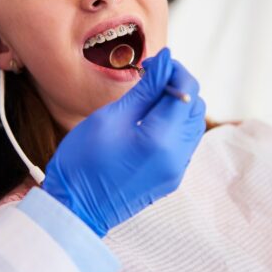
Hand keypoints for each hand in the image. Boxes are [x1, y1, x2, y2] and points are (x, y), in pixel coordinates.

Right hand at [43, 48, 205, 236]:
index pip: (187, 90)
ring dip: (177, 104)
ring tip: (148, 99)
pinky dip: (174, 124)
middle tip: (149, 79)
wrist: (75, 209)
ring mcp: (176, 169)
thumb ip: (145, 89)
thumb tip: (166, 62)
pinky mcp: (171, 177)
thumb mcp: (111, 117)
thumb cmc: (83, 161)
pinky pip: (184, 142)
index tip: (152, 63)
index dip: (173, 69)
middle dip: (177, 85)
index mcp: (162, 138)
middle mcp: (177, 155)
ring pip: (193, 124)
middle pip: (195, 106)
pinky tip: (150, 121)